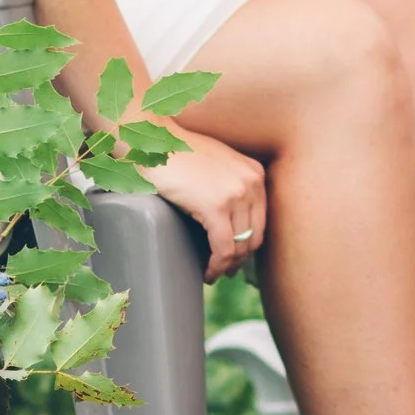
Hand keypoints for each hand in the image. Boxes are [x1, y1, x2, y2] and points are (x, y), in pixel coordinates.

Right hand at [145, 123, 265, 280]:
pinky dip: (216, 266)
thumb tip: (232, 219)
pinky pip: (223, 248)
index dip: (248, 244)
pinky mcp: (216, 206)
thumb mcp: (217, 164)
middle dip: (240, 259)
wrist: (154, 140)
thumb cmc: (178, 153)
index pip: (260, 220)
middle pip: (254, 235)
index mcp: (254, 173)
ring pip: (240, 246)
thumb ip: (231, 184)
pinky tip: (207, 272)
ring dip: (227, 266)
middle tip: (225, 271)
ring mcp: (236, 194)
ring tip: (213, 273)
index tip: (235, 257)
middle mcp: (251, 182)